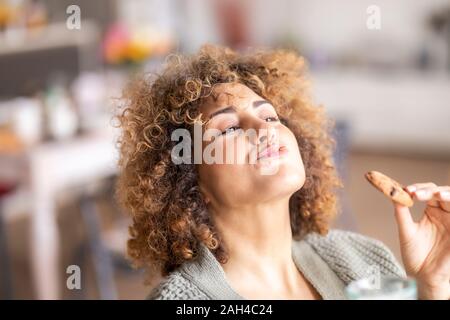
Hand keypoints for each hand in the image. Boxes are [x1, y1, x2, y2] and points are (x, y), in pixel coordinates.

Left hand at [393, 183, 449, 299]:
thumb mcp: (406, 231)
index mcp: (431, 211)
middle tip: (416, 193)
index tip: (406, 190)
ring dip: (447, 194)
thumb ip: (401, 213)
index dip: (418, 189)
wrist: (423, 277)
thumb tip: (393, 193)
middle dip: (430, 190)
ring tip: (437, 195)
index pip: (427, 192)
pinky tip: (446, 202)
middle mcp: (444, 214)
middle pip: (442, 192)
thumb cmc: (415, 255)